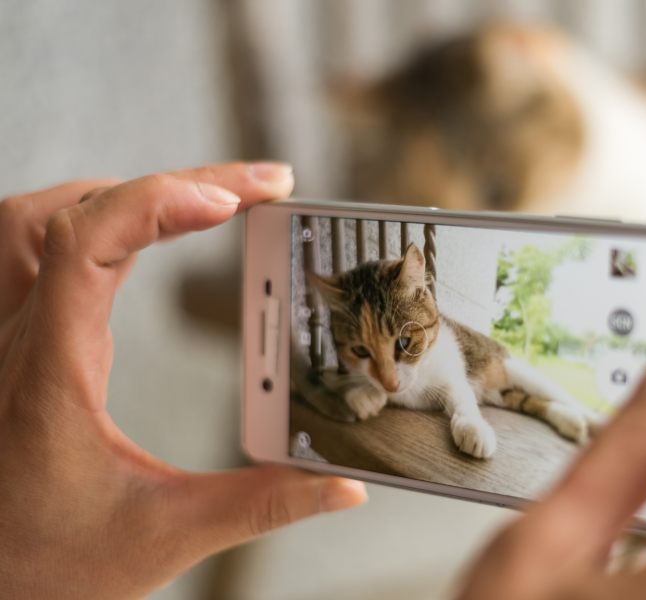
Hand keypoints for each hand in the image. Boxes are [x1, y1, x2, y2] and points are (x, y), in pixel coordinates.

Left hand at [0, 163, 367, 599]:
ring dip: (122, 193)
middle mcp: (18, 338)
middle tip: (259, 186)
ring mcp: (5, 334)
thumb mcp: (165, 536)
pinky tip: (131, 235)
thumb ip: (261, 506)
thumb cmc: (47, 566)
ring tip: (200, 198)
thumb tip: (343, 486)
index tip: (236, 199)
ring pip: (35, 215)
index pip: (86, 246)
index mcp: (52, 373)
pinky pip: (27, 244)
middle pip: (81, 213)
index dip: (159, 202)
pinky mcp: (12, 340)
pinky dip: (88, 219)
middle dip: (176, 185)